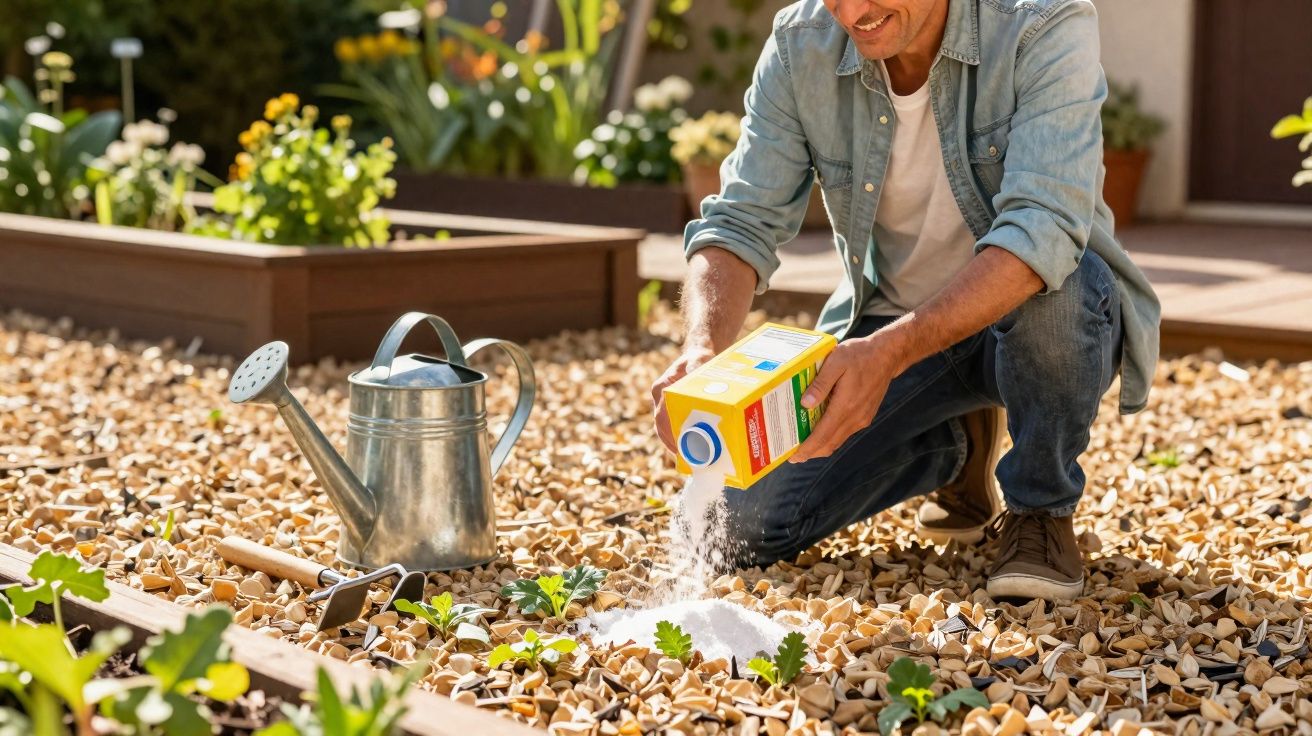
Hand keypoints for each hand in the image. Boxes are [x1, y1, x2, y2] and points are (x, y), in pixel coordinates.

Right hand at [651, 345, 716, 452]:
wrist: (697, 354)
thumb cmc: (698, 358)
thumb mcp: (698, 360)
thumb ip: (694, 368)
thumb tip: (693, 378)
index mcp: (662, 387)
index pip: (662, 415)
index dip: (669, 433)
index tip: (678, 446)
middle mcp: (658, 397)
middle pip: (661, 426)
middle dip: (670, 443)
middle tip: (684, 459)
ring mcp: (661, 403)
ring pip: (663, 429)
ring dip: (672, 444)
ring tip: (684, 460)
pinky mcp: (668, 408)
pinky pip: (668, 426)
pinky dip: (675, 439)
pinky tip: (685, 451)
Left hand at [788, 334, 905, 463]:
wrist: (887, 355)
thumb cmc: (860, 355)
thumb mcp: (836, 361)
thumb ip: (821, 384)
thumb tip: (805, 404)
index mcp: (846, 405)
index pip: (823, 435)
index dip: (807, 448)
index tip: (793, 457)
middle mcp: (855, 417)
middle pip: (829, 444)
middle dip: (811, 452)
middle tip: (793, 456)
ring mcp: (862, 418)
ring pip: (838, 441)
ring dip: (820, 446)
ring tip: (803, 445)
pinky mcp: (865, 416)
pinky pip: (845, 433)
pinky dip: (831, 437)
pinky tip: (820, 430)